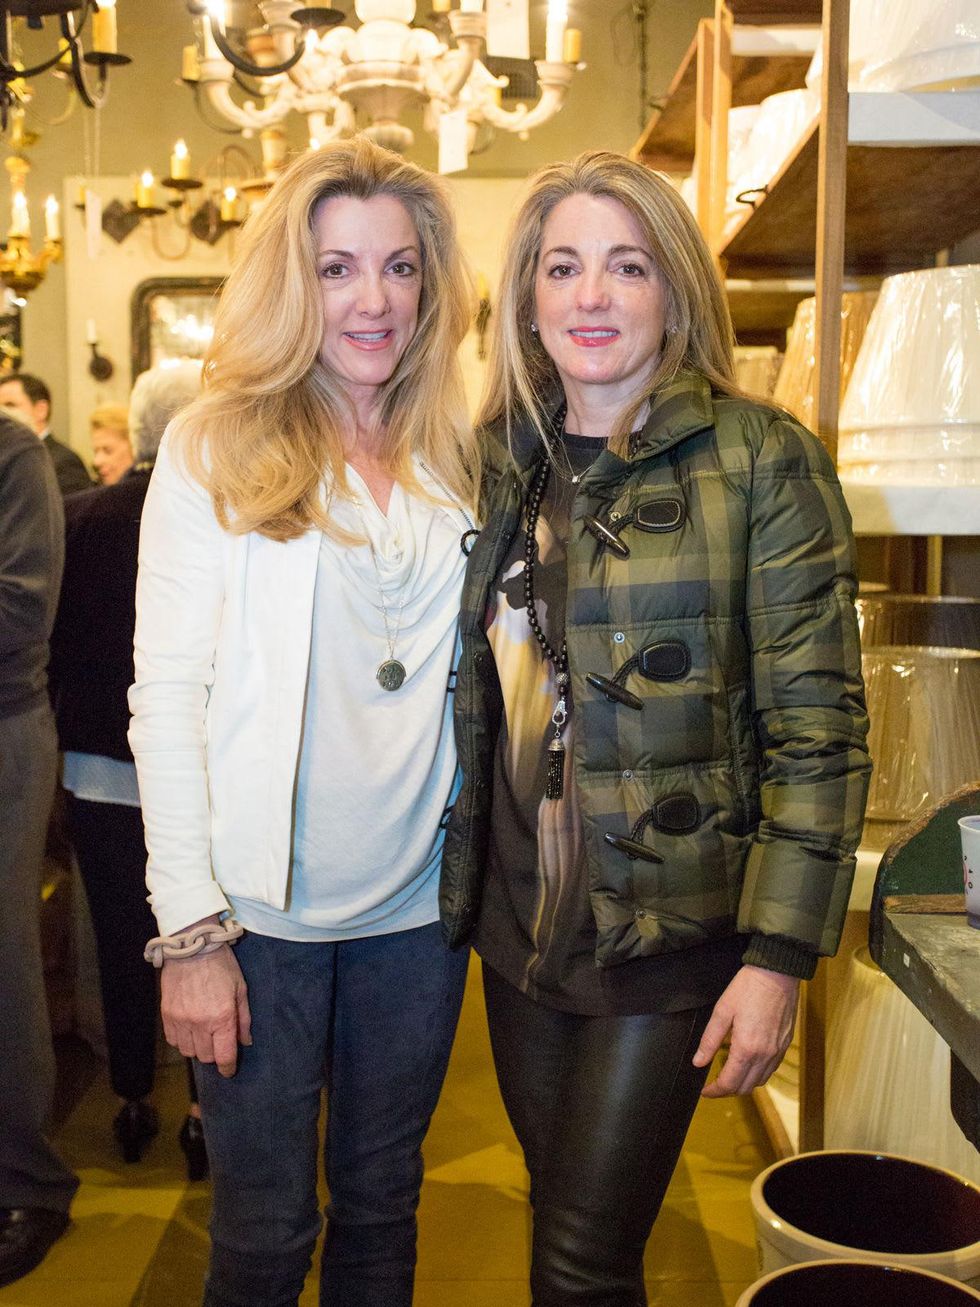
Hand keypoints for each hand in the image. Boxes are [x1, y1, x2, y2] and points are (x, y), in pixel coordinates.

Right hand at [161, 938, 251, 1077]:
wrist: (192, 947)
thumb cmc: (221, 966)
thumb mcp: (241, 989)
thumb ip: (244, 1019)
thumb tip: (245, 1042)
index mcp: (222, 1017)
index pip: (224, 1056)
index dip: (228, 1068)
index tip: (229, 1070)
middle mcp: (200, 1023)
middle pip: (206, 1057)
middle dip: (215, 1054)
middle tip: (219, 1041)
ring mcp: (181, 1020)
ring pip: (188, 1051)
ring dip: (198, 1048)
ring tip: (204, 1034)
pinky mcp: (167, 1015)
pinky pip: (174, 1040)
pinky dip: (182, 1040)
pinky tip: (190, 1029)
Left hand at [693, 964, 798, 1097]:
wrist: (777, 973)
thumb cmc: (748, 988)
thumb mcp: (722, 1011)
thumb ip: (709, 1040)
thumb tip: (698, 1062)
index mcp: (746, 1048)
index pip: (729, 1083)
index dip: (715, 1091)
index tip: (705, 1091)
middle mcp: (764, 1055)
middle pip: (745, 1087)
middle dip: (727, 1091)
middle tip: (714, 1086)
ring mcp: (777, 1051)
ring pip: (759, 1082)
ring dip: (743, 1084)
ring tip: (729, 1076)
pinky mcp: (785, 1045)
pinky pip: (770, 1070)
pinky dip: (757, 1074)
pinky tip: (747, 1065)